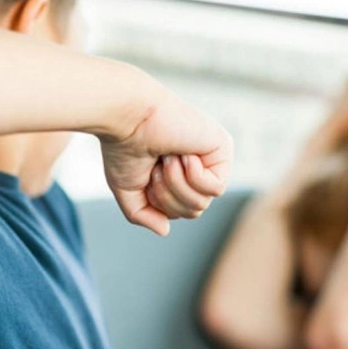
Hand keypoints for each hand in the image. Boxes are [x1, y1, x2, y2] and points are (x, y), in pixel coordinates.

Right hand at [99, 84, 232, 235]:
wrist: (128, 118)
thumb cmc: (124, 147)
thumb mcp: (129, 190)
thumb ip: (144, 214)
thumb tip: (165, 230)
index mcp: (180, 175)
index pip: (181, 212)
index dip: (160, 203)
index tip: (148, 174)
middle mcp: (199, 166)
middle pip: (194, 211)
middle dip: (168, 196)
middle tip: (157, 166)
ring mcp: (212, 157)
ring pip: (203, 203)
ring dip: (177, 185)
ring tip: (168, 158)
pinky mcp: (223, 148)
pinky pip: (216, 188)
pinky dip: (193, 176)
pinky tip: (184, 154)